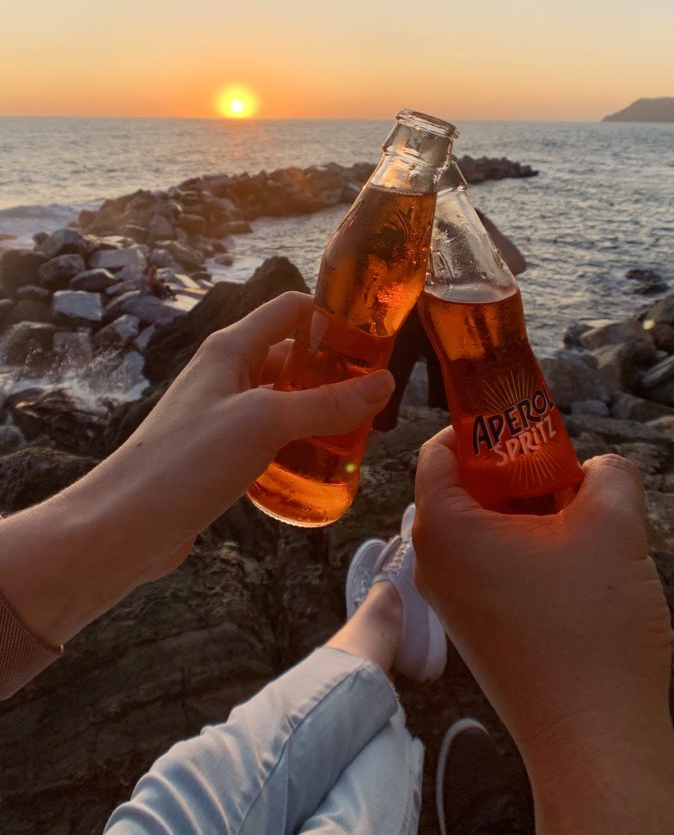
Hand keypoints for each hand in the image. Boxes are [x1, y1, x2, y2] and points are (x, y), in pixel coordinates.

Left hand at [0, 292, 393, 644]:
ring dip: (321, 412)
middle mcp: (227, 374)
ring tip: (361, 434)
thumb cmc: (188, 461)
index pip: (291, 310)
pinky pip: (272, 436)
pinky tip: (323, 465)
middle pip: (293, 357)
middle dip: (336, 373)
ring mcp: (224, 415)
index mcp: (232, 348)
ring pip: (285, 400)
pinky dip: (300, 443)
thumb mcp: (265, 423)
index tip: (376, 339)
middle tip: (378, 398)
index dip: (333, 317)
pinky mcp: (223, 453)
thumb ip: (326, 403)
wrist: (127, 525)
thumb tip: (384, 384)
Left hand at [413, 428, 673, 776]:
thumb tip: (599, 470)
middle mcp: (434, 563)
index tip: (527, 426)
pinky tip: (573, 563)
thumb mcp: (614, 527)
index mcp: (444, 527)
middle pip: (462, 488)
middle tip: (564, 471)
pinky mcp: (476, 629)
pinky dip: (524, 550)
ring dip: (526, 514)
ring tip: (578, 518)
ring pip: (481, 528)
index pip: (439, 450)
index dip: (482, 427)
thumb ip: (608, 474)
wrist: (593, 741)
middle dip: (514, 472)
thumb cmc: (590, 631)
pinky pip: (490, 566)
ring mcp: (452, 601)